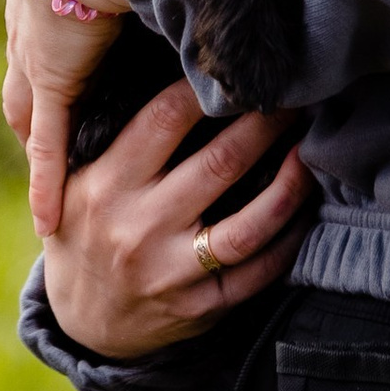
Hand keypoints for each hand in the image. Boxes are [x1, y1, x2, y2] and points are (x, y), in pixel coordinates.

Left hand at [2, 0, 126, 235]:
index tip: (79, 79)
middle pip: (29, 79)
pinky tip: (49, 221)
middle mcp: (42, 20)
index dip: (62, 60)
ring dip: (41, 148)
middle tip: (56, 150)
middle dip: (39, 114)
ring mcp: (41, 51)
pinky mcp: (50, 77)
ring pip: (31, 113)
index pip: (53, 31)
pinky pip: (48, 144)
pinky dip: (47, 183)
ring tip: (58, 188)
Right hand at [40, 80, 312, 361]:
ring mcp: (169, 273)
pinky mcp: (198, 308)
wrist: (81, 321)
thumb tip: (184, 77)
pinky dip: (289, 241)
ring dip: (290, 185)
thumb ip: (120, 139)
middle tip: (294, 98)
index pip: (164, 120)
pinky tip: (305, 212)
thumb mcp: (79, 183)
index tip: (238, 70)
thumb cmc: (88, 231)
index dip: (208, 88)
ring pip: (247, 226)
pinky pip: (256, 273)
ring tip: (310, 153)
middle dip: (265, 124)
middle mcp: (136, 228)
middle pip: (219, 164)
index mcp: (105, 186)